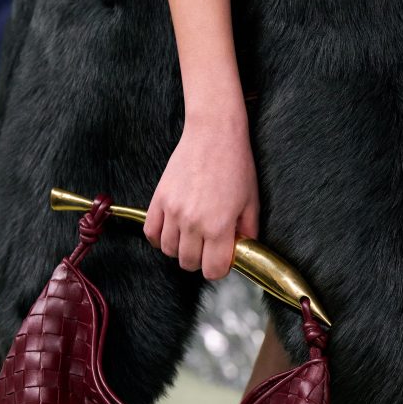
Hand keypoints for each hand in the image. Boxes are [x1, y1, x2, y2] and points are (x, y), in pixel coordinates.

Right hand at [143, 111, 259, 280]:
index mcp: (219, 226)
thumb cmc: (236, 165)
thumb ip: (247, 232)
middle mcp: (193, 223)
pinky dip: (159, 237)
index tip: (221, 259)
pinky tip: (171, 231)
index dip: (218, 269)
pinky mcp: (159, 199)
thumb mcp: (251, 202)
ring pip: (169, 251)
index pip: (213, 271)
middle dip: (200, 260)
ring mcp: (173, 211)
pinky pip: (151, 233)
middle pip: (189, 264)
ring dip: (180, 249)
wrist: (213, 132)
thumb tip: (240, 253)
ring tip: (191, 237)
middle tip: (207, 247)